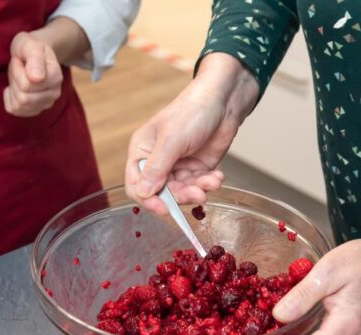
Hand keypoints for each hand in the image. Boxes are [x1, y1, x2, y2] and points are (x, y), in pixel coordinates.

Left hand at [4, 31, 62, 116]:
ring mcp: (45, 103)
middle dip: (14, 81)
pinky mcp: (35, 110)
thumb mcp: (31, 45)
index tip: (21, 60)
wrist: (32, 53)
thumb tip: (37, 78)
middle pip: (23, 98)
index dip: (17, 71)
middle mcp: (54, 93)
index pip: (26, 85)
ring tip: (18, 76)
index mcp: (55, 77)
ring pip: (19, 105)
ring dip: (13, 88)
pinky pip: (15, 110)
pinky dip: (10, 98)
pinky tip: (15, 87)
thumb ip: (35, 59)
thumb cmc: (30, 47)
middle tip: (18, 68)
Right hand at [125, 53, 258, 214]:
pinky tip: (217, 176)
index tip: (164, 208)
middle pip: (162, 193)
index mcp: (142, 151)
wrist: (223, 101)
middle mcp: (158, 162)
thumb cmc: (191, 111)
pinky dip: (208, 184)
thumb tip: (143, 193)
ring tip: (211, 182)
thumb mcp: (171, 140)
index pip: (136, 185)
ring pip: (182, 192)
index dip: (148, 199)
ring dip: (197, 191)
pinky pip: (198, 186)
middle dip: (180, 196)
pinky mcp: (197, 168)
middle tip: (197, 194)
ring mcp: (178, 166)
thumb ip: (156, 168)